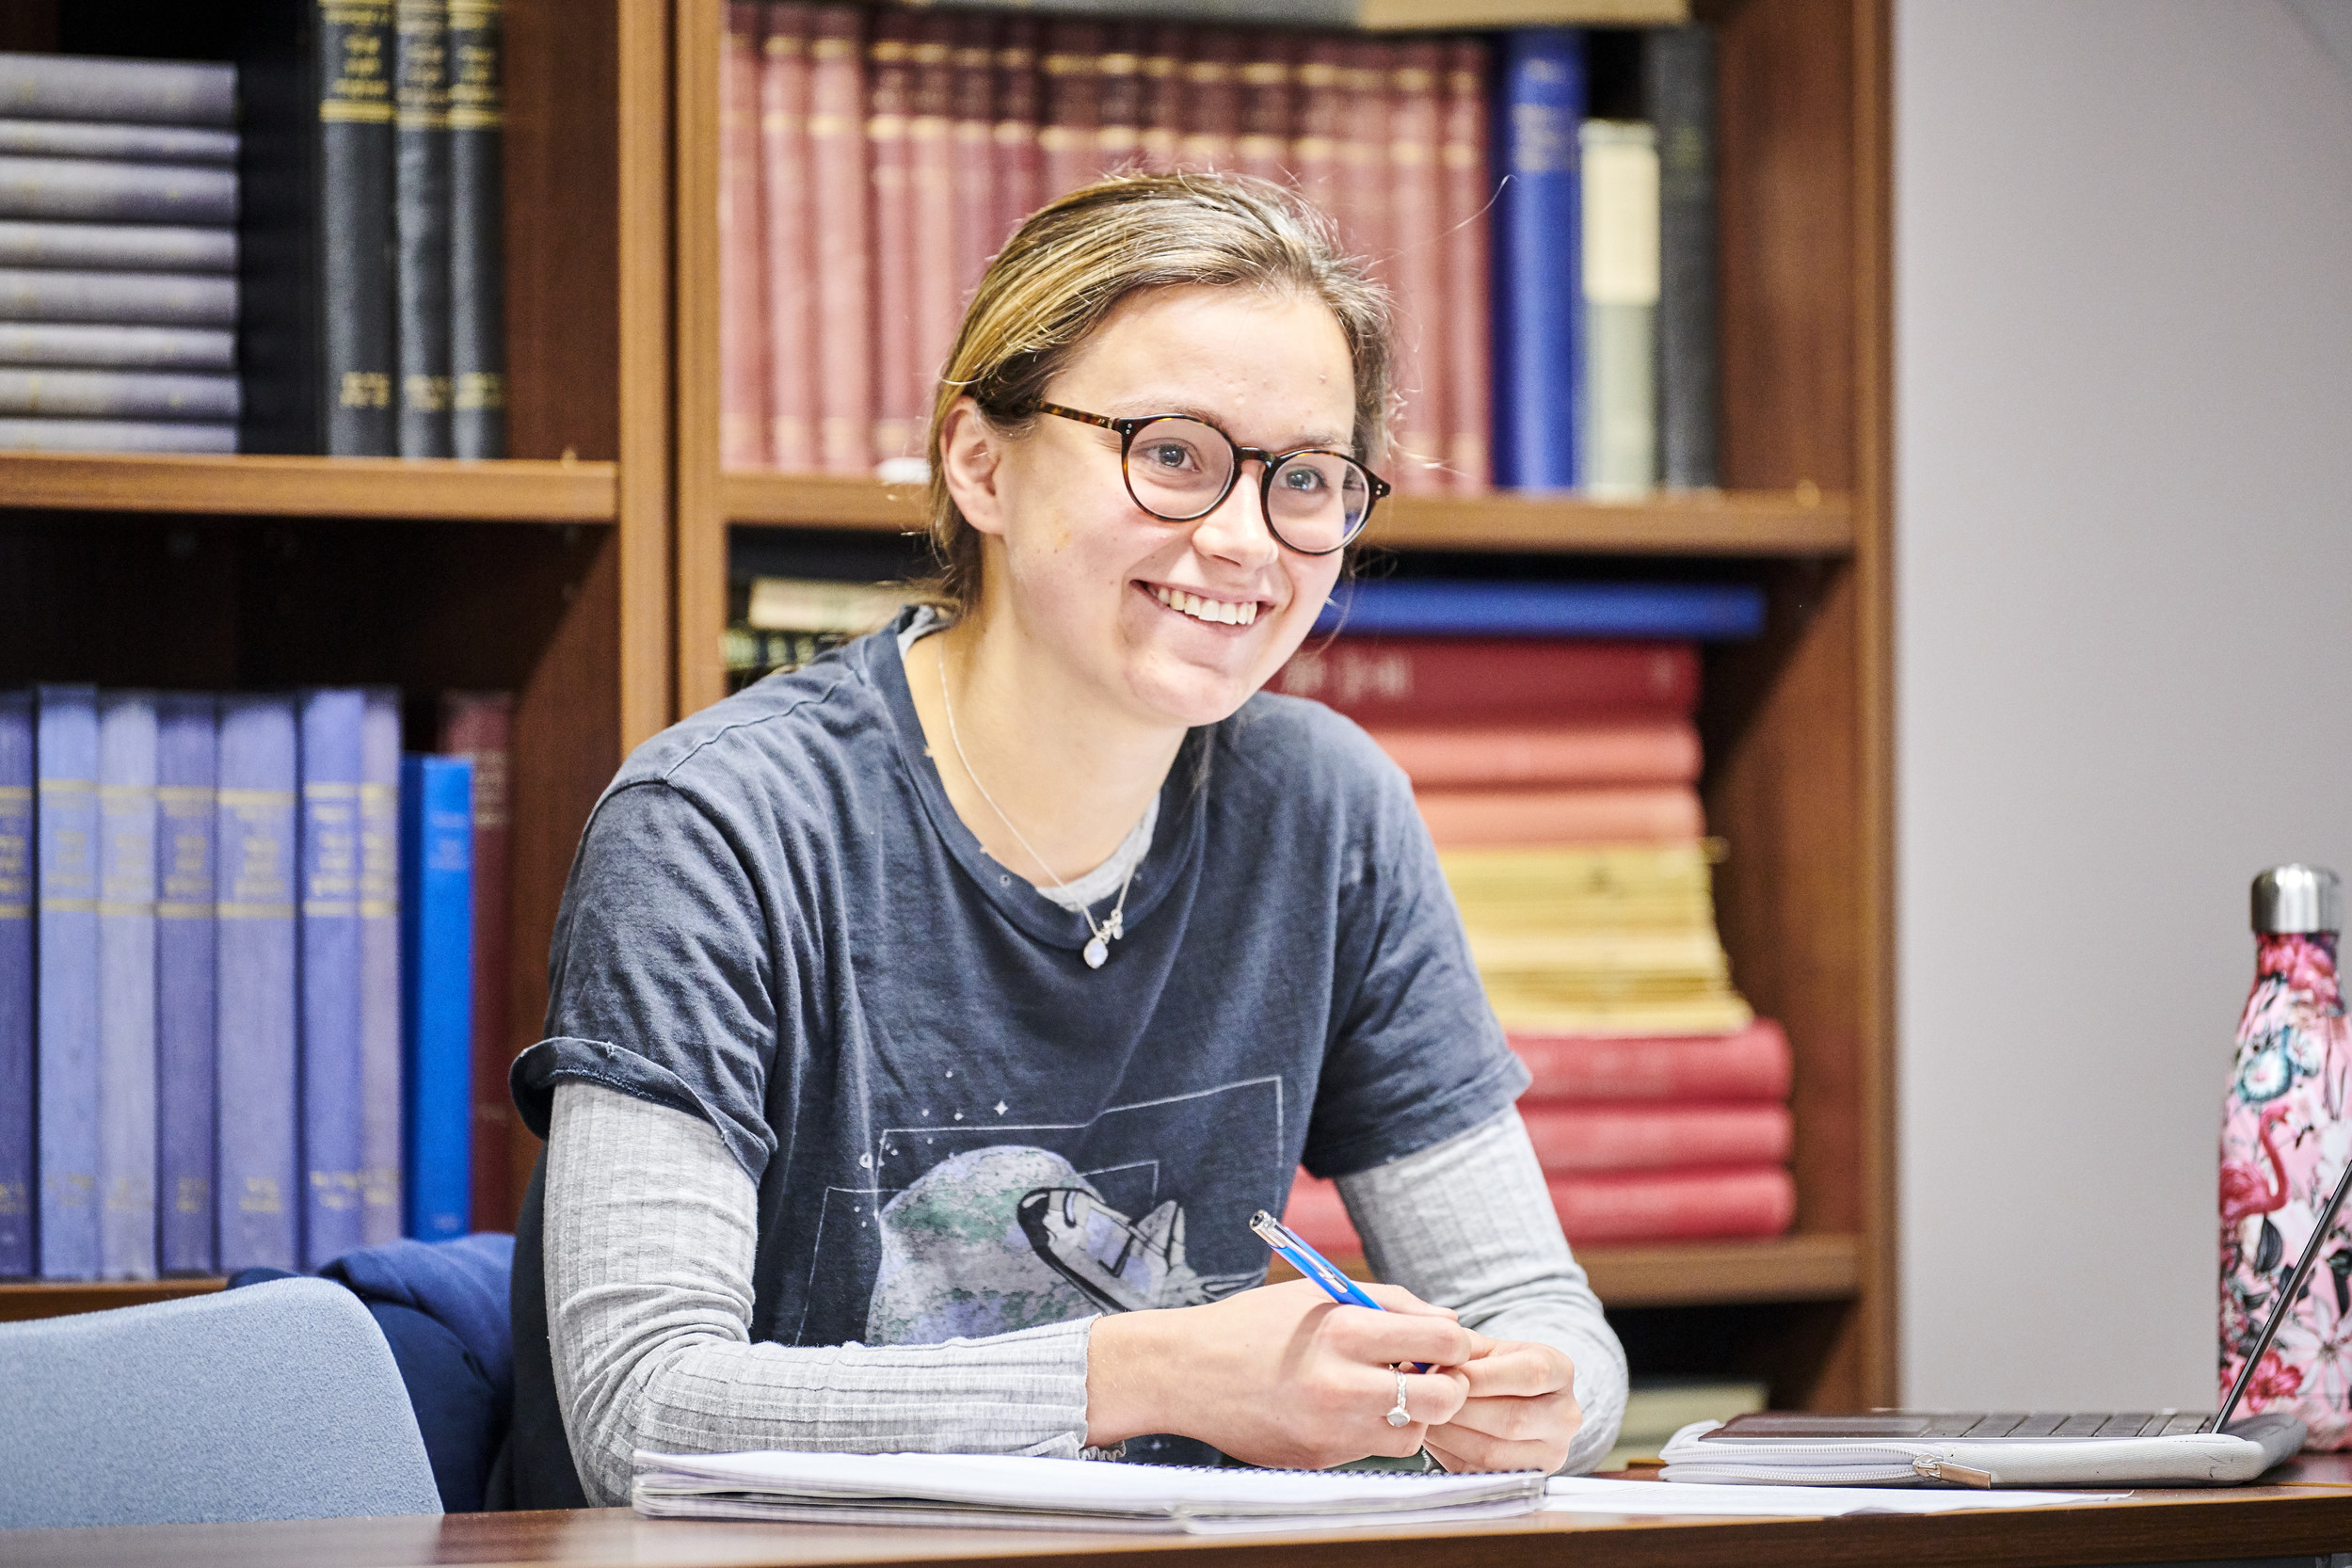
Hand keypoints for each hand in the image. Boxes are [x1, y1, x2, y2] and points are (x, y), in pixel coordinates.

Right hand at [1085, 1280, 1477, 1470]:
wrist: (1186, 1373)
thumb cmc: (1255, 1325)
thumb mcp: (1320, 1294)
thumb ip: (1390, 1303)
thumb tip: (1448, 1324)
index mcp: (1345, 1330)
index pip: (1441, 1341)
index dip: (1454, 1341)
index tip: (1444, 1343)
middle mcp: (1344, 1385)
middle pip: (1443, 1399)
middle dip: (1449, 1385)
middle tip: (1433, 1375)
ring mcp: (1332, 1429)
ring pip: (1414, 1435)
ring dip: (1414, 1415)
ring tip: (1385, 1392)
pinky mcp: (1320, 1458)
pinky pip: (1371, 1449)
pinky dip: (1371, 1429)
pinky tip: (1344, 1407)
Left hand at [1421, 1337, 1581, 1473]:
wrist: (1505, 1400)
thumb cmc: (1490, 1368)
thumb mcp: (1482, 1348)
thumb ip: (1459, 1350)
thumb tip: (1427, 1364)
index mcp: (1561, 1372)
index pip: (1531, 1374)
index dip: (1484, 1376)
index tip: (1446, 1372)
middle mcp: (1564, 1417)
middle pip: (1513, 1419)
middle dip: (1460, 1409)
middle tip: (1426, 1398)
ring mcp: (1549, 1455)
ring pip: (1493, 1453)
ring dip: (1449, 1434)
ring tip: (1424, 1416)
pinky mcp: (1523, 1482)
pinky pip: (1480, 1474)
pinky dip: (1449, 1455)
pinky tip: (1434, 1436)